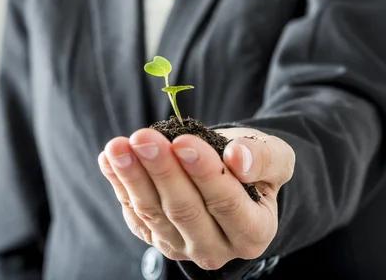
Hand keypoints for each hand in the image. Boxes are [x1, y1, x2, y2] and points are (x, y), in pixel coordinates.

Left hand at [97, 127, 294, 269]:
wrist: (232, 175)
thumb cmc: (255, 165)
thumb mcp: (276, 155)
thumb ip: (264, 158)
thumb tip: (238, 158)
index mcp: (253, 231)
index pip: (227, 203)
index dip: (204, 172)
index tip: (183, 142)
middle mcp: (217, 248)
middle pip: (185, 210)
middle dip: (161, 171)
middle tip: (143, 138)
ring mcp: (182, 246)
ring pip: (154, 212)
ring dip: (133, 176)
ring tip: (118, 146)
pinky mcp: (156, 237)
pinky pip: (134, 212)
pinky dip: (119, 183)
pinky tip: (109, 158)